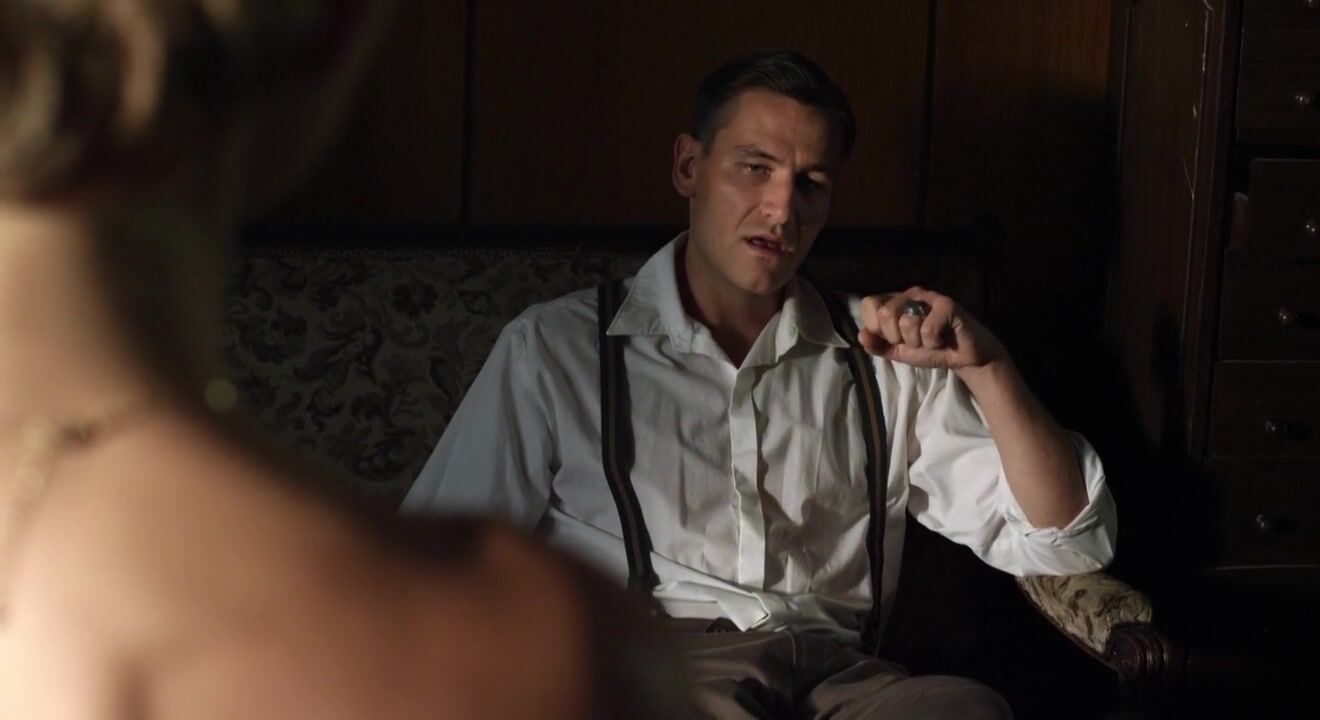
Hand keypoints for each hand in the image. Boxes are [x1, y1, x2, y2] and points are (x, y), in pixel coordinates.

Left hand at [857, 287, 1007, 371]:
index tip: (894, 339)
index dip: (876, 328)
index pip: (868, 304)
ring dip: (918, 342)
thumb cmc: (930, 350)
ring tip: (930, 340)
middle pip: (885, 313)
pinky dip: (933, 343)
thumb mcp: (899, 352)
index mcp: (894, 301)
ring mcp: (929, 296)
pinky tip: (942, 340)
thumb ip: (878, 346)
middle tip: (915, 341)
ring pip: (906, 322)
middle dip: (898, 338)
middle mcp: (909, 294)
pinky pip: (927, 328)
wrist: (964, 358)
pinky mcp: (947, 304)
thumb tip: (860, 336)